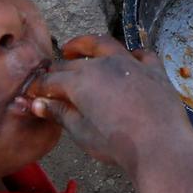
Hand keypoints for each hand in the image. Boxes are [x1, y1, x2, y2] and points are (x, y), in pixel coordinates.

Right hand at [22, 36, 192, 171]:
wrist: (159, 146)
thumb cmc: (116, 144)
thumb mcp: (81, 133)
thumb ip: (60, 113)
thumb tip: (38, 104)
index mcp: (80, 81)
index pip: (52, 79)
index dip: (40, 86)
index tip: (33, 92)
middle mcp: (103, 65)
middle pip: (74, 63)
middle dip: (59, 69)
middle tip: (51, 76)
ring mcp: (131, 63)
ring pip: (104, 45)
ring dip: (87, 45)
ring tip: (76, 49)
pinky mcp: (154, 70)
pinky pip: (141, 54)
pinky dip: (131, 55)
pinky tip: (128, 59)